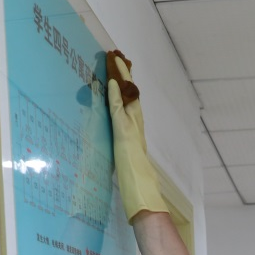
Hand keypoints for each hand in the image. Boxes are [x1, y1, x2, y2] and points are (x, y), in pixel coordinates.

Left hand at [106, 49, 167, 221]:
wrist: (144, 196)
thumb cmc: (136, 187)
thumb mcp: (127, 166)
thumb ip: (126, 158)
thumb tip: (123, 160)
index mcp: (136, 136)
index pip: (132, 107)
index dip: (127, 90)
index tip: (122, 74)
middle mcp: (137, 129)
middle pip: (132, 96)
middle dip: (126, 76)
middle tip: (119, 57)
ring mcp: (131, 131)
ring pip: (126, 98)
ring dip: (121, 78)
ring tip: (115, 60)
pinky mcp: (124, 135)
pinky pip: (117, 110)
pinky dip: (114, 95)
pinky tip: (110, 81)